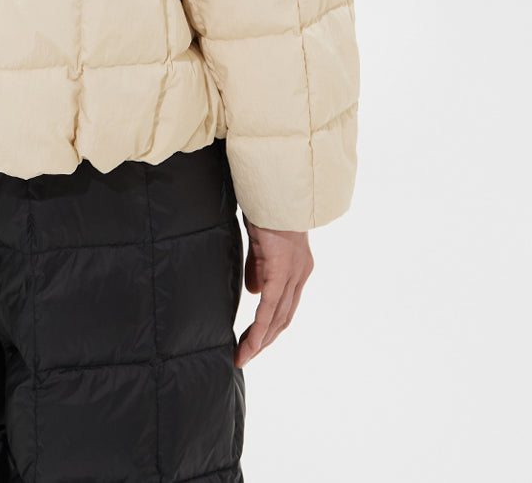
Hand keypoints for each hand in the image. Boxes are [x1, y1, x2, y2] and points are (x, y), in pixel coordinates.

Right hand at [234, 214, 313, 366]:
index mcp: (298, 266)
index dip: (270, 326)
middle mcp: (300, 273)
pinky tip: (249, 343)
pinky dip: (260, 328)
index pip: (285, 305)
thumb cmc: (264, 208)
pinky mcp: (281, 269)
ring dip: (260, 341)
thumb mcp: (260, 242)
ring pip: (278, 317)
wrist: (273, 187)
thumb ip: (258, 268)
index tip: (254, 342)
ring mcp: (293, 272)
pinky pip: (269, 306)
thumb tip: (253, 292)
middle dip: (265, 340)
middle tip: (245, 357)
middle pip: (284, 317)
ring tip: (243, 356)